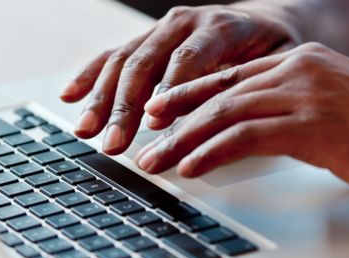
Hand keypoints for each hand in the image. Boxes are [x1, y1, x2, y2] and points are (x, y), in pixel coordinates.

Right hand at [60, 3, 298, 154]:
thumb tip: (220, 127)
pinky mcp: (147, 41)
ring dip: (101, 98)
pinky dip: (90, 76)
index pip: (187, 59)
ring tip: (86, 129)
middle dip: (124, 107)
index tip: (154, 123)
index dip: (169, 92)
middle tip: (113, 143)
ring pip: (123, 61)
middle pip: (146, 63)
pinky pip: (113, 56)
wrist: (265, 25)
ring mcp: (162, 30)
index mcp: (219, 26)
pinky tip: (71, 95)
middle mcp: (185, 23)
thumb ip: (249, 89)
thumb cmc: (274, 51)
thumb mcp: (277, 68)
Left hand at [136, 43, 348, 208]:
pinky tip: (191, 167)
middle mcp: (300, 70)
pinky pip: (248, 136)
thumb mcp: (336, 113)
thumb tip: (255, 133)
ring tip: (154, 162)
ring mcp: (307, 94)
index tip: (158, 112)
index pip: (230, 78)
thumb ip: (295, 114)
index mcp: (303, 63)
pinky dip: (213, 152)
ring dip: (182, 141)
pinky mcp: (315, 125)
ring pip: (224, 113)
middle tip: (142, 140)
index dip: (189, 96)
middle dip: (174, 120)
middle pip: (218, 93)